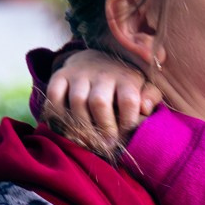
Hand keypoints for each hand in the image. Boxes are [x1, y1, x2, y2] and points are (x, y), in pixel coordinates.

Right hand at [46, 48, 160, 140]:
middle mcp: (102, 74)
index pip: (128, 100)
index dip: (127, 122)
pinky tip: (66, 129)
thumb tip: (145, 109)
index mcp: (126, 77)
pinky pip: (55, 96)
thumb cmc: (122, 83)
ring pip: (77, 101)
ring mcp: (79, 74)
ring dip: (82, 127)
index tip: (125, 135)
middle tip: (106, 145)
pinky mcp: (60, 76)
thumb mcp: (142, 86)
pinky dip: (57, 115)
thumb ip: (150, 97)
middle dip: (103, 127)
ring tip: (88, 143)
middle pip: (99, 102)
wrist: (95, 59)